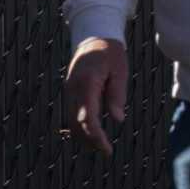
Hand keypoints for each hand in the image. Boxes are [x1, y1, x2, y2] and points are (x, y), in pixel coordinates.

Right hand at [63, 37, 128, 156]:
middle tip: (106, 151)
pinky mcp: (70, 93)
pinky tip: (90, 134)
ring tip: (100, 146)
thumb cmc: (111, 53)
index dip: (95, 136)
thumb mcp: (120, 71)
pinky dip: (79, 127)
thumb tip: (117, 120)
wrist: (93, 37)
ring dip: (83, 136)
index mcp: (87, 84)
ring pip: (71, 122)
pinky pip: (72, 114)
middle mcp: (73, 90)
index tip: (106, 148)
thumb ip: (117, 95)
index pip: (86, 118)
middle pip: (76, 124)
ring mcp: (68, 92)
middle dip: (90, 140)